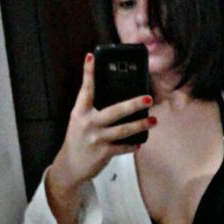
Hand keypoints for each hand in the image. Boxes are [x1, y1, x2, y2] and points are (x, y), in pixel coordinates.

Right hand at [48, 53, 152, 198]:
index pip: (85, 89)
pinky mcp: (104, 152)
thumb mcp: (80, 122)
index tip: (91, 56)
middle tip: (148, 98)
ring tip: (153, 120)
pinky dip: (132, 145)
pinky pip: (123, 147)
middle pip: (115, 110)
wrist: (70, 166)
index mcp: (80, 112)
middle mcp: (88, 123)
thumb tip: (117, 103)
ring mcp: (97, 138)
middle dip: (134, 104)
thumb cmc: (79, 140)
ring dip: (141, 125)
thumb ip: (93, 111)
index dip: (88, 72)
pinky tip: (139, 143)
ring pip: (124, 130)